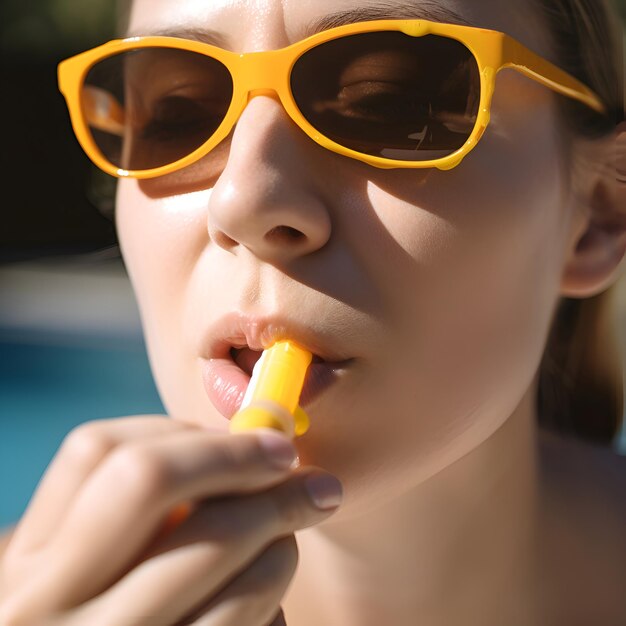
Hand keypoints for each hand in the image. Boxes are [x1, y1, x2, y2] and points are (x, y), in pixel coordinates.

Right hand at [0, 416, 341, 624]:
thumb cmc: (130, 620)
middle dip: (235, 454)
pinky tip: (276, 573)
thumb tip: (252, 438)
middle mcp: (42, 605)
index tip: (235, 433)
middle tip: (289, 455)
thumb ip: (159, 509)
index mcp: (29, 562)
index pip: (94, 450)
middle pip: (148, 477)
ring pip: (214, 540)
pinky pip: (241, 607)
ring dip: (275, 516)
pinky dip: (274, 576)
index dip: (180, 429)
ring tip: (299, 515)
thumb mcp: (112, 571)